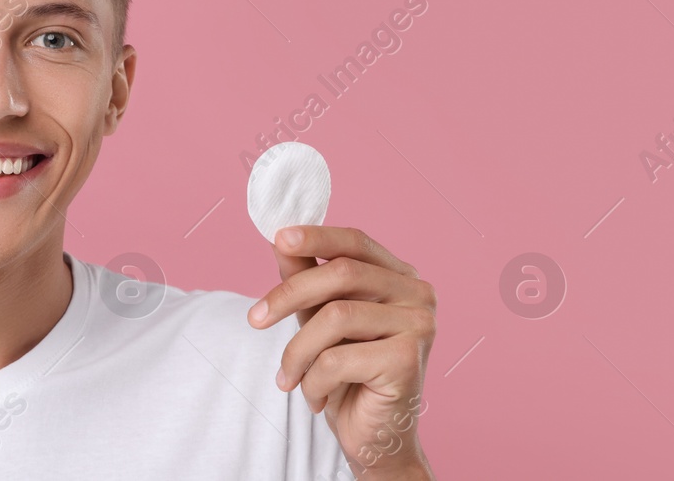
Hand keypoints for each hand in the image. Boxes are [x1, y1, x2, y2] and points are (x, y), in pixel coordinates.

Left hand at [248, 225, 436, 479]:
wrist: (375, 437)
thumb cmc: (349, 376)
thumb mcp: (319, 320)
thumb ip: (307, 279)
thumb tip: (281, 239)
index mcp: (401, 278)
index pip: (357, 242)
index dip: (317, 236)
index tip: (279, 237)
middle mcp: (418, 295)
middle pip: (342, 274)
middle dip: (289, 294)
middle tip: (254, 319)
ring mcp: (419, 326)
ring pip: (335, 318)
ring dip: (297, 352)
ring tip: (288, 378)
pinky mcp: (407, 360)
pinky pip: (338, 359)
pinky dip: (313, 381)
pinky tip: (317, 398)